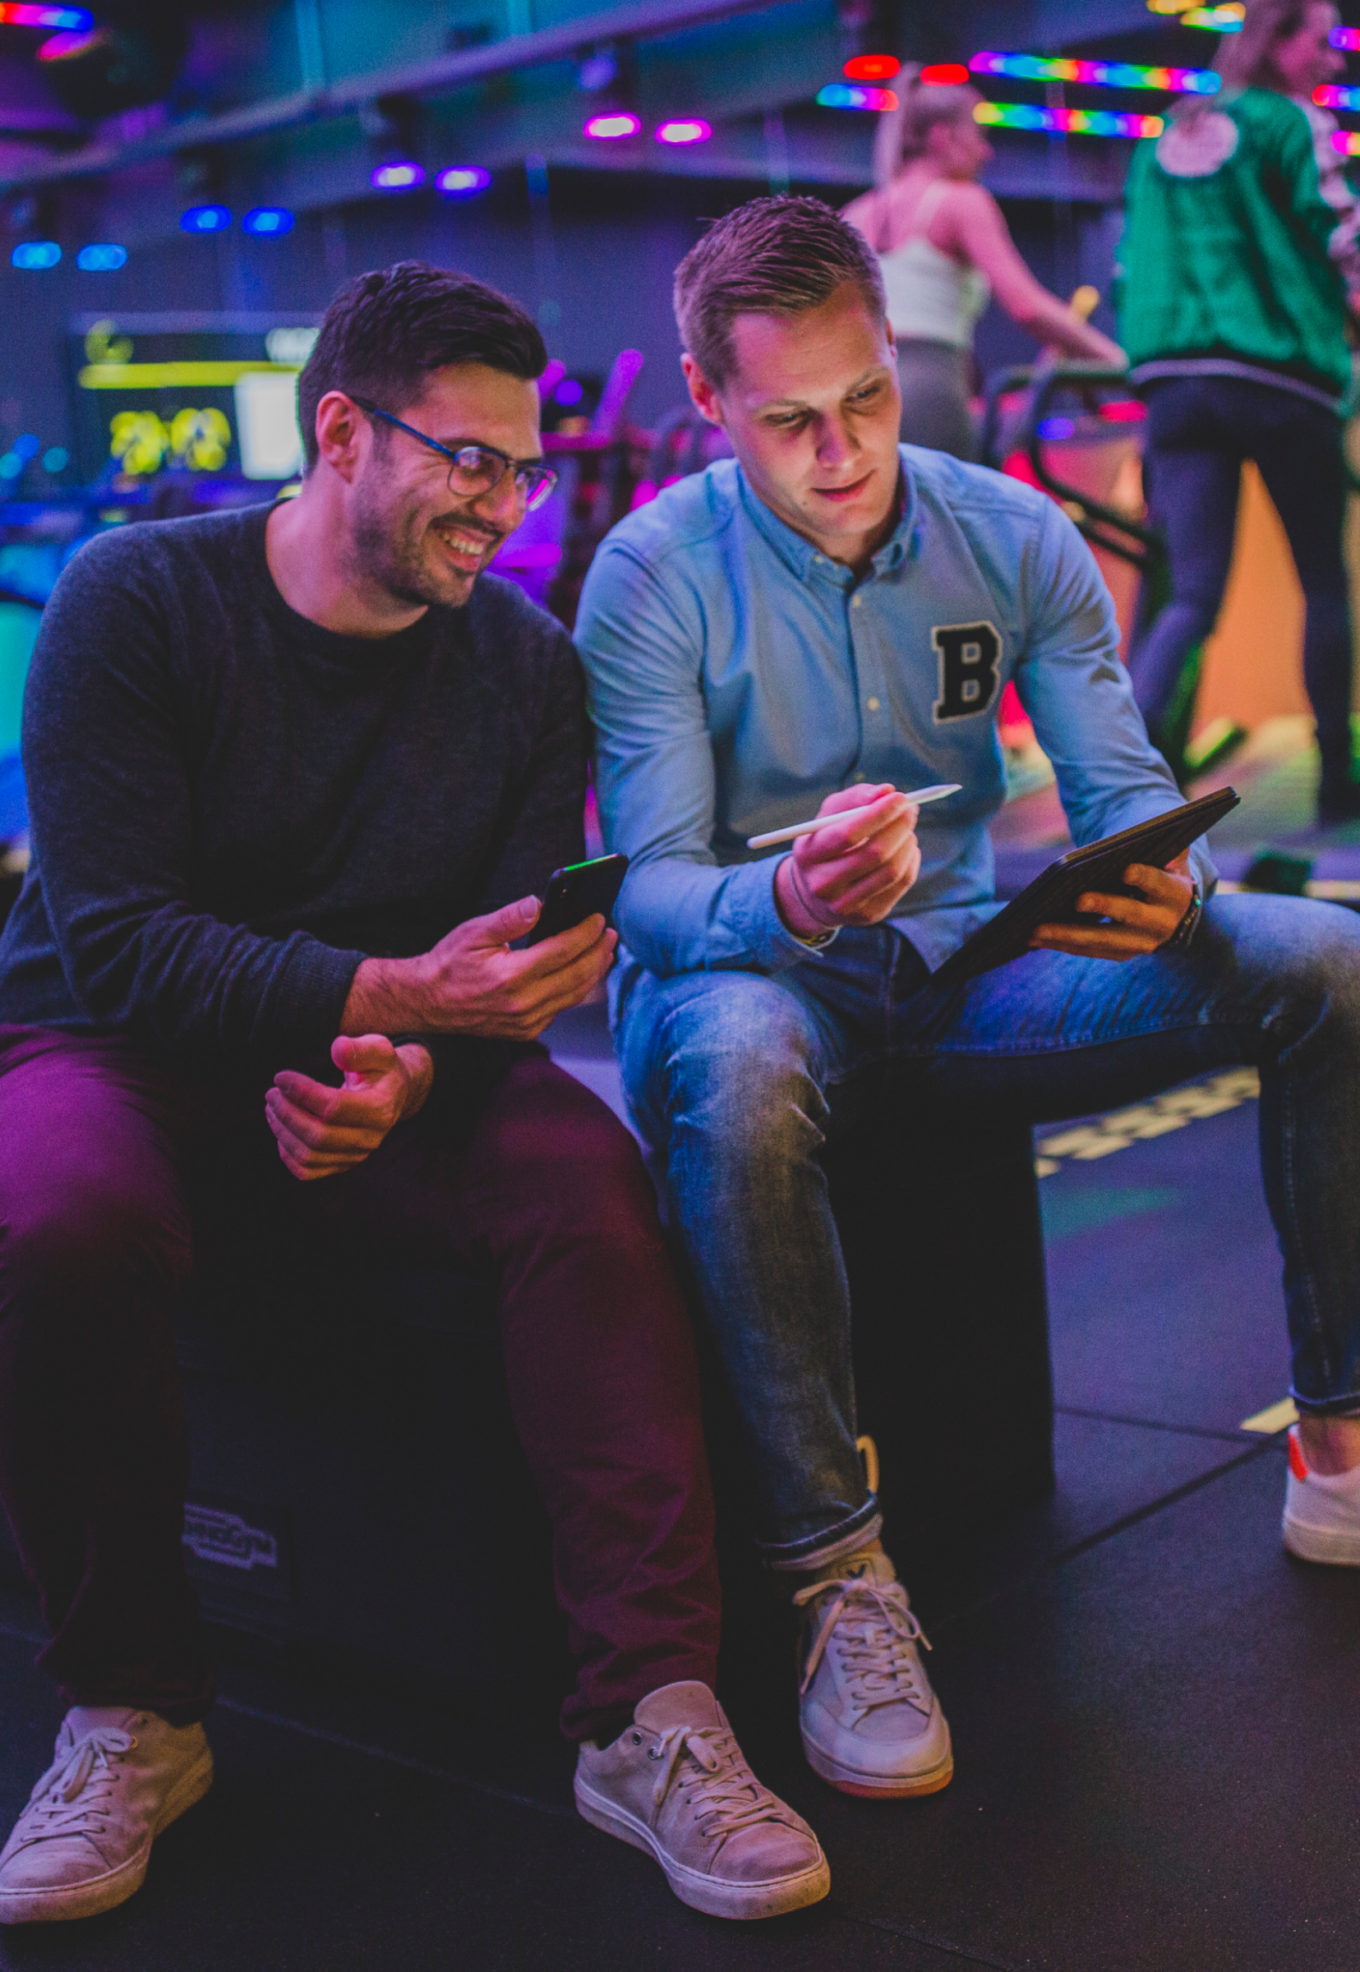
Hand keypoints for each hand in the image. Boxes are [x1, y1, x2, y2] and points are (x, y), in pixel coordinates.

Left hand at [266, 1034, 431, 1181]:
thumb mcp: (379, 1050)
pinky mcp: (342, 1164)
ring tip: (272, 1107)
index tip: (281, 1077)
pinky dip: (287, 1154)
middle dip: (287, 1113)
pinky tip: (281, 1130)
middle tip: (272, 1093)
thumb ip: (359, 1049)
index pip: (334, 1107)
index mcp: (380, 1109)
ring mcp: (355, 1155)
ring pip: (309, 1156)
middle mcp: (370, 1138)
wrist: (392, 1094)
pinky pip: (308, 1171)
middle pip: (318, 1135)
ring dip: (282, 1132)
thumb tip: (338, 1048)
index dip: (302, 1093)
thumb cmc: (380, 1069)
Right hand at [342, 895, 616, 1041]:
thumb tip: (540, 903)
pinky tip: (582, 970)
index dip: (585, 933)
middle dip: (599, 952)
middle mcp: (523, 1004)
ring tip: (604, 950)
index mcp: (510, 977)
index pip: (563, 951)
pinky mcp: (527, 1030)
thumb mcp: (473, 932)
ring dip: (594, 971)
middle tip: (610, 933)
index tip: (599, 918)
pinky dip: (577, 987)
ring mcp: (526, 1022)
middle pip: (577, 976)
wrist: (427, 1003)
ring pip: (574, 995)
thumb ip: (509, 918)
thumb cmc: (449, 963)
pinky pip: (561, 1007)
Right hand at [773, 785, 920, 936]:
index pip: (847, 834)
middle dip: (899, 827)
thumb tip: (886, 791)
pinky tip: (906, 849)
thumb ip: (856, 798)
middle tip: (911, 810)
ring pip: (892, 870)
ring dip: (907, 842)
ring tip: (906, 830)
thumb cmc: (827, 842)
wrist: (815, 892)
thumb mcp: (830, 815)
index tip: (900, 797)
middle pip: (874, 854)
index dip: (878, 814)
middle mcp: (823, 884)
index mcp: (808, 854)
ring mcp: (845, 904)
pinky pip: (901, 884)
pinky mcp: (867, 915)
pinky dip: (911, 860)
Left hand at [1029, 852, 1193, 961]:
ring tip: (1037, 928)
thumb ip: (1161, 841)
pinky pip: (1090, 950)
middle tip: (1077, 900)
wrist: (1170, 909)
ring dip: (1068, 935)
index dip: (1144, 877)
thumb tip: (1147, 831)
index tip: (1126, 869)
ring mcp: (1141, 943)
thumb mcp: (1167, 854)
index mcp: (1175, 893)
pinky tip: (1035, 938)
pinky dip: (1062, 944)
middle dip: (1104, 906)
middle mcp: (1162, 923)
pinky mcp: (1121, 953)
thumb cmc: (1158, 870)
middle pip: (1130, 915)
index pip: (1159, 883)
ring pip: (1103, 940)